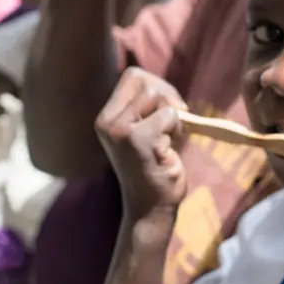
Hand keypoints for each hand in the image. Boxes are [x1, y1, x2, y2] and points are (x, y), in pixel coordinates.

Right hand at [96, 67, 188, 217]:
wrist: (151, 207)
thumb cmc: (154, 168)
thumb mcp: (145, 131)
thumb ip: (147, 108)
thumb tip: (161, 85)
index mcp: (106, 117)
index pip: (132, 75)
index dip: (158, 85)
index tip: (169, 108)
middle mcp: (107, 121)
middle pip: (143, 79)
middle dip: (168, 96)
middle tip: (175, 122)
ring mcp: (119, 130)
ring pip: (157, 94)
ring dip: (173, 115)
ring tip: (168, 139)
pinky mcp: (137, 140)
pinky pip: (169, 116)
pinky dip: (177, 129)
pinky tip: (168, 150)